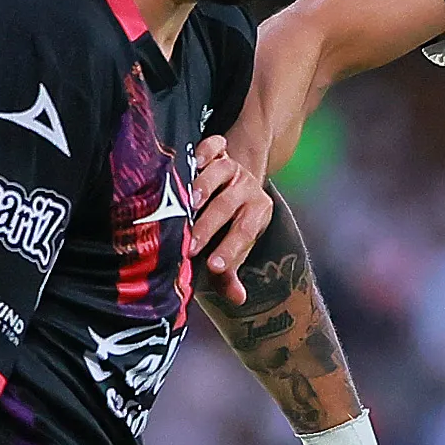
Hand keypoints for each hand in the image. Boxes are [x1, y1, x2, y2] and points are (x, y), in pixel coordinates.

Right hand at [187, 135, 276, 291]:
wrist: (237, 183)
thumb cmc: (230, 223)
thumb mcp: (233, 246)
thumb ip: (230, 273)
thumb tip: (238, 298)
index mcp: (257, 214)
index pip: (244, 233)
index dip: (230, 250)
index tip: (213, 267)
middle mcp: (247, 189)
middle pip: (229, 206)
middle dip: (210, 227)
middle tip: (192, 245)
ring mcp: (233, 168)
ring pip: (222, 173)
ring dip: (204, 188)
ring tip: (187, 204)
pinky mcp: (221, 151)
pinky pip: (215, 146)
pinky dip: (205, 151)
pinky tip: (190, 163)